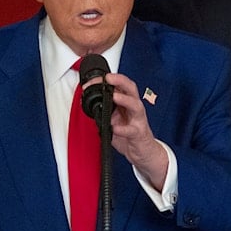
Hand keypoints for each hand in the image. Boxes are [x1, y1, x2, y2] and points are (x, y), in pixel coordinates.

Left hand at [103, 73, 167, 187]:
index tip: (92, 81)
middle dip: (119, 81)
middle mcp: (134, 108)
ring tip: (114, 97)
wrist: (142, 152)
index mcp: (127, 102)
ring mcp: (138, 120)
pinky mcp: (139, 134)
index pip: (119, 85)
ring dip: (125, 99)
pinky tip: (115, 128)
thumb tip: (88, 104)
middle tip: (108, 78)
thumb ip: (104, 110)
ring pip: (135, 105)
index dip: (106, 80)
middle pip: (130, 88)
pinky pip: (131, 130)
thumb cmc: (129, 134)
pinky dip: (122, 129)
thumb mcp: (114, 119)